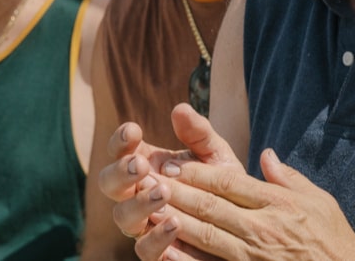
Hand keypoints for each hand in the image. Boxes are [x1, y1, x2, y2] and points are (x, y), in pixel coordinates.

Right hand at [98, 105, 244, 248]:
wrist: (246, 227)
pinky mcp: (159, 252)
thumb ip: (199, 134)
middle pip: (109, 184)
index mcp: (146, 168)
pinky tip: (176, 223)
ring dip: (139, 204)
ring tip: (164, 192)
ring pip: (122, 218)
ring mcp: (145, 226)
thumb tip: (180, 109)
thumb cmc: (224, 186)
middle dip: (120, 172)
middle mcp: (137, 197)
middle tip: (141, 164)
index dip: (120, 141)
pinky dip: (157, 237)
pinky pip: (145, 251)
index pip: (120, 151)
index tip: (134, 131)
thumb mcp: (215, 156)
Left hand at [148, 145, 354, 259]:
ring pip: (207, 234)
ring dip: (174, 220)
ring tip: (147, 207)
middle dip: (176, 191)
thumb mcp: (321, 202)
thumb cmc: (335, 242)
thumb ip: (289, 178)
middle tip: (145, 177)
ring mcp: (255, 255)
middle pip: (210, 205)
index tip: (170, 163)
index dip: (195, 172)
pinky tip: (165, 252)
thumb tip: (266, 155)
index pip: (227, 182)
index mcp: (277, 203)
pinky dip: (188, 259)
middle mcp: (264, 226)